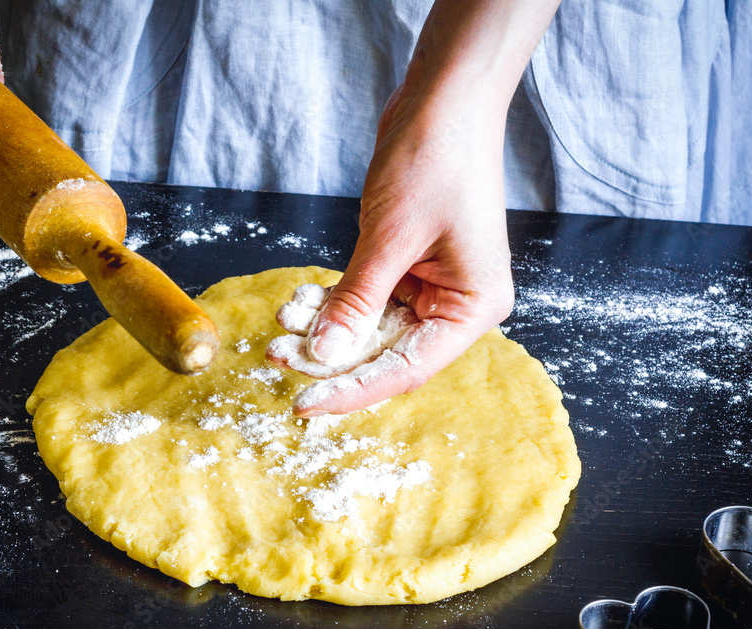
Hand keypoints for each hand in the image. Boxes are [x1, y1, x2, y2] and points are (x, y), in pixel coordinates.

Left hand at [268, 83, 514, 416]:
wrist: (444, 100)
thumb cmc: (435, 160)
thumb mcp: (389, 238)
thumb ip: (356, 302)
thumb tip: (322, 357)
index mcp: (472, 307)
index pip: (406, 367)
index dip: (353, 390)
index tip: (305, 404)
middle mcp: (456, 304)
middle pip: (387, 352)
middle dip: (331, 358)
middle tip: (279, 359)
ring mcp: (433, 286)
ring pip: (370, 328)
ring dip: (325, 329)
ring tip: (280, 326)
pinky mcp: (409, 267)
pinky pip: (366, 299)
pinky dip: (333, 303)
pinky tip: (298, 303)